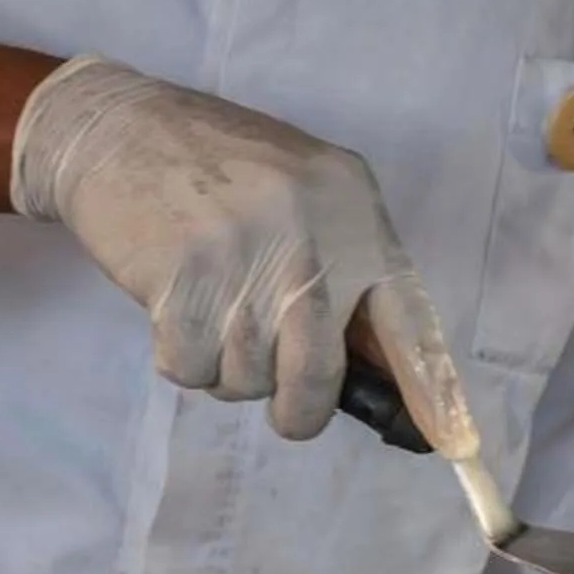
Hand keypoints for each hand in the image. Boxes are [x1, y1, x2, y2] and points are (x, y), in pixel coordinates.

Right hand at [10, 57, 474, 444]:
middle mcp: (311, 240)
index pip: (408, 319)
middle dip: (298, 407)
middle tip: (281, 400)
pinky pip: (191, 370)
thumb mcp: (308, 195)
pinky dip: (181, 357)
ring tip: (212, 307)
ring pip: (248, 379)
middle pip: (318, 376)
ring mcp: (245, 263)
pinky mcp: (182, 285)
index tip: (455, 446)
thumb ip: (345, 266)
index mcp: (355, 215)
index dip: (430, 390)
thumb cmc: (222, 168)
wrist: (119, 127)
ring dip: (226, 368)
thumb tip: (374, 368)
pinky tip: (176, 305)